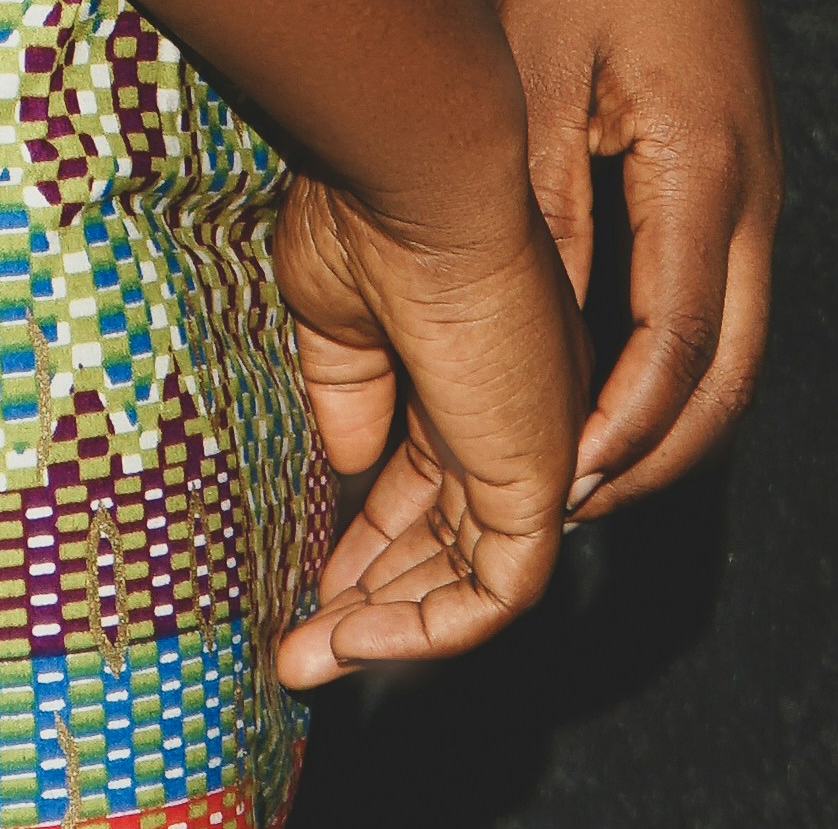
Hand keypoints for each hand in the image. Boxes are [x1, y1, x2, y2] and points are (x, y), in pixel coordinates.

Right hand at [269, 169, 586, 683]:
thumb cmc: (372, 218)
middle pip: (446, 540)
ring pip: (470, 579)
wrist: (420, 179)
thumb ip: (347, 393)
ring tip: (305, 658)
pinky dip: (427, 631)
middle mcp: (514, 414)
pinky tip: (353, 636)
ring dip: (388, 629)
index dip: (372, 536)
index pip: (428, 481)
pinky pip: (494, 595)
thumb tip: (348, 464)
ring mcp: (530, 449)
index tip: (312, 578)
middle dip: (372, 599)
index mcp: (473, 369)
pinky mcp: (536, 482)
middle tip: (301, 644)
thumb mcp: (337, 313)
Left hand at [491, 0, 779, 516]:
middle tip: (563, 508)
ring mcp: (759, 180)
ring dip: (668, 415)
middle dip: (653, 455)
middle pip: (728, 377)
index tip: (550, 494)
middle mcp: (755, 190)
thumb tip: (529, 338)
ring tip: (572, 465)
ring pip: (735, 344)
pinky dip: (674, 356)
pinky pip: (723, 293)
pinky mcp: (738, 164)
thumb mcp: (536, 71)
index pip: (673, 353)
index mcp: (706, 170)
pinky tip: (600, 373)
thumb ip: (542, 203)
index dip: (615, 435)